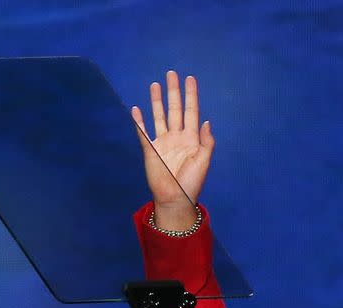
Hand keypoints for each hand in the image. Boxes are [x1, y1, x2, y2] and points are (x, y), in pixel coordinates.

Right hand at [131, 71, 213, 223]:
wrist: (175, 199)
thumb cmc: (192, 183)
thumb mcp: (204, 162)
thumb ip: (206, 142)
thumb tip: (206, 121)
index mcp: (191, 139)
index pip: (191, 112)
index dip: (191, 95)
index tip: (190, 79)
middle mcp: (177, 137)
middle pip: (175, 109)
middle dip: (174, 92)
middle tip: (172, 74)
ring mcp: (163, 142)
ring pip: (160, 116)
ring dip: (157, 101)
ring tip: (156, 85)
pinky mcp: (150, 150)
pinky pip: (143, 132)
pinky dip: (139, 121)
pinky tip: (136, 109)